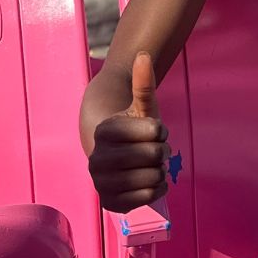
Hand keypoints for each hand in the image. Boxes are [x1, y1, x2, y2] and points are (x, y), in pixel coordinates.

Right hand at [88, 52, 170, 212]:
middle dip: (161, 152)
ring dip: (159, 171)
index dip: (160, 131)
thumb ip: (143, 83)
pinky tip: (146, 181)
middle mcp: (96, 157)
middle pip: (154, 155)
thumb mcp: (142, 107)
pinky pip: (149, 197)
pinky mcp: (110, 203)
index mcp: (104, 130)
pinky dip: (156, 189)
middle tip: (151, 150)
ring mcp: (100, 182)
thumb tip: (143, 55)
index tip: (151, 131)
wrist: (120, 159)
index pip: (155, 131)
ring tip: (147, 165)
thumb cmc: (135, 130)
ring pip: (153, 177)